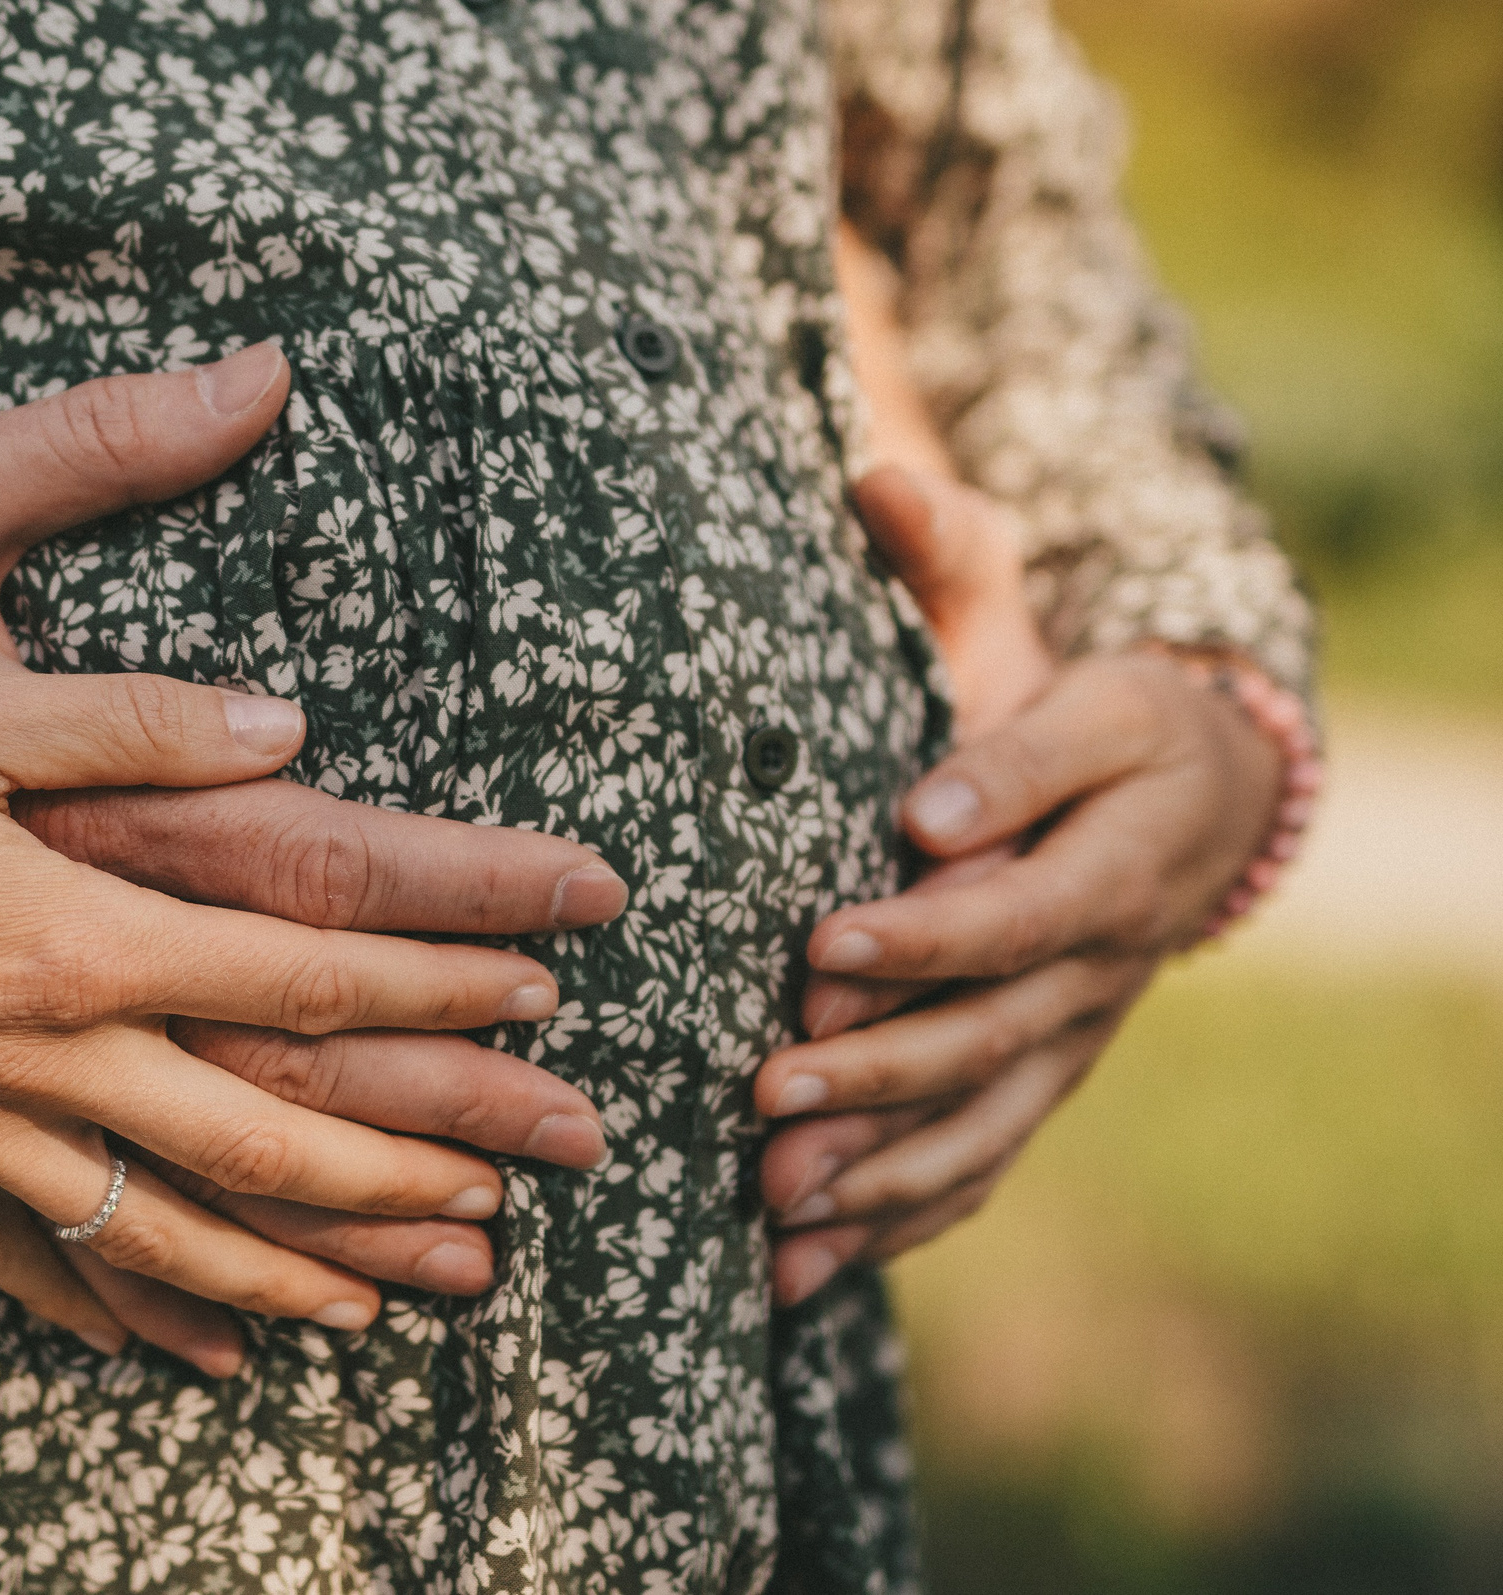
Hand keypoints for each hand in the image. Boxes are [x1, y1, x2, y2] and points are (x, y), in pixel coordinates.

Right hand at [0, 670, 579, 1358]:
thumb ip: (128, 722)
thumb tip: (291, 729)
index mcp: (67, 936)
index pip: (300, 978)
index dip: (436, 988)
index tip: (545, 993)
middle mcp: (38, 1059)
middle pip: (268, 1141)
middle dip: (420, 1167)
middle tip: (539, 1188)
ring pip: (172, 1233)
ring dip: (304, 1272)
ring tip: (410, 1299)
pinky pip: (33, 1266)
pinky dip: (123, 1313)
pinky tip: (187, 1359)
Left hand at [757, 642, 1282, 1303]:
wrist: (1212, 800)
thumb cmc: (1128, 735)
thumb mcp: (1098, 712)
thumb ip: (1013, 764)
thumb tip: (924, 822)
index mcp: (1111, 885)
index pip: (1008, 925)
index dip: (919, 943)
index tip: (821, 947)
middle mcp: (1092, 986)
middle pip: (981, 1046)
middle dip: (873, 1079)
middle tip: (768, 1091)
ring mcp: (1068, 1050)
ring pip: (975, 1135)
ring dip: (873, 1179)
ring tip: (773, 1202)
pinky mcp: (1037, 1085)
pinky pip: (974, 1171)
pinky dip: (891, 1223)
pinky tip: (801, 1268)